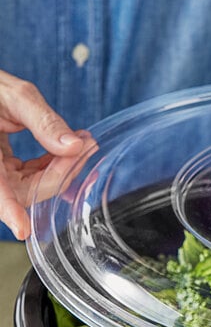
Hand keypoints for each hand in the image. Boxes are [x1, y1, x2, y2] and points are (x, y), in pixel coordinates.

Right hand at [0, 69, 86, 238]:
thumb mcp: (12, 95)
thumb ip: (42, 121)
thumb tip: (74, 146)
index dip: (9, 211)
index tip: (22, 231)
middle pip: (28, 189)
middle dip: (62, 171)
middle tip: (87, 145)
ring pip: (35, 184)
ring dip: (63, 167)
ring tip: (85, 141)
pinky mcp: (6, 169)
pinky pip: (33, 175)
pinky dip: (55, 163)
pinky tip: (73, 146)